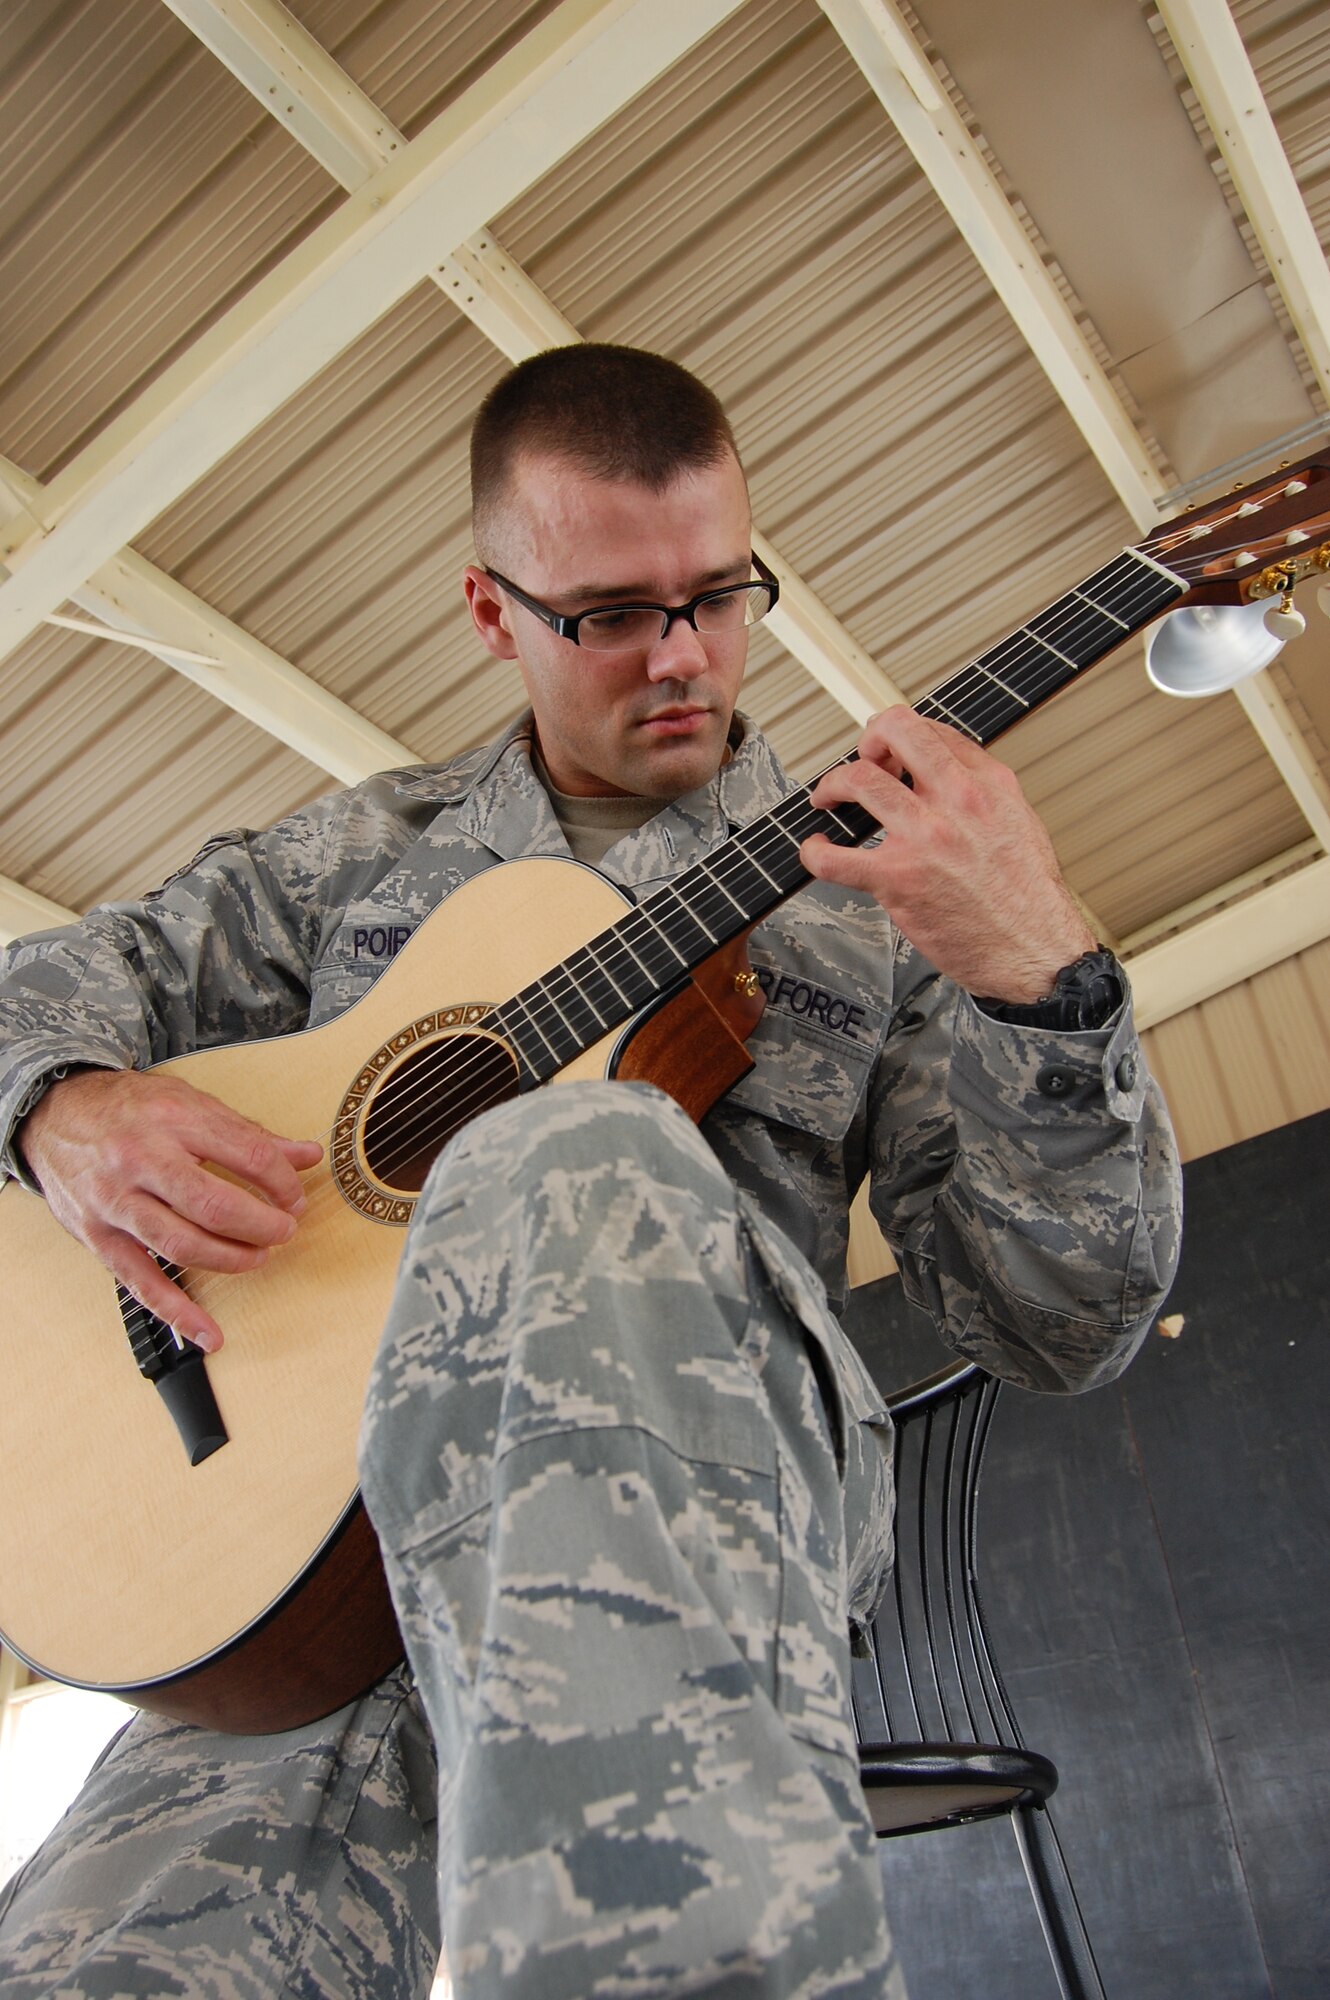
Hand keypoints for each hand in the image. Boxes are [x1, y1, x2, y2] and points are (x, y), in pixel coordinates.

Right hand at [19, 1069, 322, 1351]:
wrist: (56, 1115)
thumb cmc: (128, 1108)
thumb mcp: (190, 1102)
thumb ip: (249, 1133)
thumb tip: (307, 1154)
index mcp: (172, 1120)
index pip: (246, 1156)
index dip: (282, 1182)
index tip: (294, 1197)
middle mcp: (141, 1160)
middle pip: (214, 1204)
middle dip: (261, 1225)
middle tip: (283, 1230)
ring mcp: (116, 1203)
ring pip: (182, 1245)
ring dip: (231, 1259)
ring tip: (258, 1256)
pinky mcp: (99, 1237)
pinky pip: (142, 1283)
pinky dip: (177, 1313)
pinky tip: (208, 1333)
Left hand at [802, 707, 1094, 1000]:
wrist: (1035, 949)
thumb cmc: (1027, 897)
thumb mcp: (1019, 820)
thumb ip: (981, 792)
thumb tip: (946, 775)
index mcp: (986, 784)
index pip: (930, 729)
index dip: (900, 735)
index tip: (890, 752)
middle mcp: (955, 802)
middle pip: (893, 734)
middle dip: (867, 741)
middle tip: (860, 761)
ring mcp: (924, 838)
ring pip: (858, 781)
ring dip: (832, 785)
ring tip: (829, 799)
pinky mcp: (897, 880)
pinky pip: (834, 858)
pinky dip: (814, 852)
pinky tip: (817, 851)